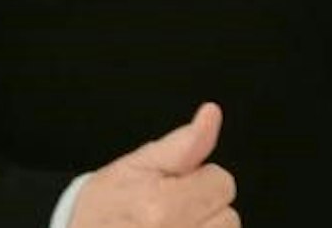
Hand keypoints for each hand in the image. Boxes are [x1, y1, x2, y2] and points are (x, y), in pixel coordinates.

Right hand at [69, 103, 238, 227]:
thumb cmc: (102, 207)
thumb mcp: (136, 165)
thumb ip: (183, 143)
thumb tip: (211, 115)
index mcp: (162, 207)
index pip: (222, 183)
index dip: (200, 179)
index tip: (175, 186)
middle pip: (228, 216)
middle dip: (203, 208)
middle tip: (170, 211)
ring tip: (172, 227)